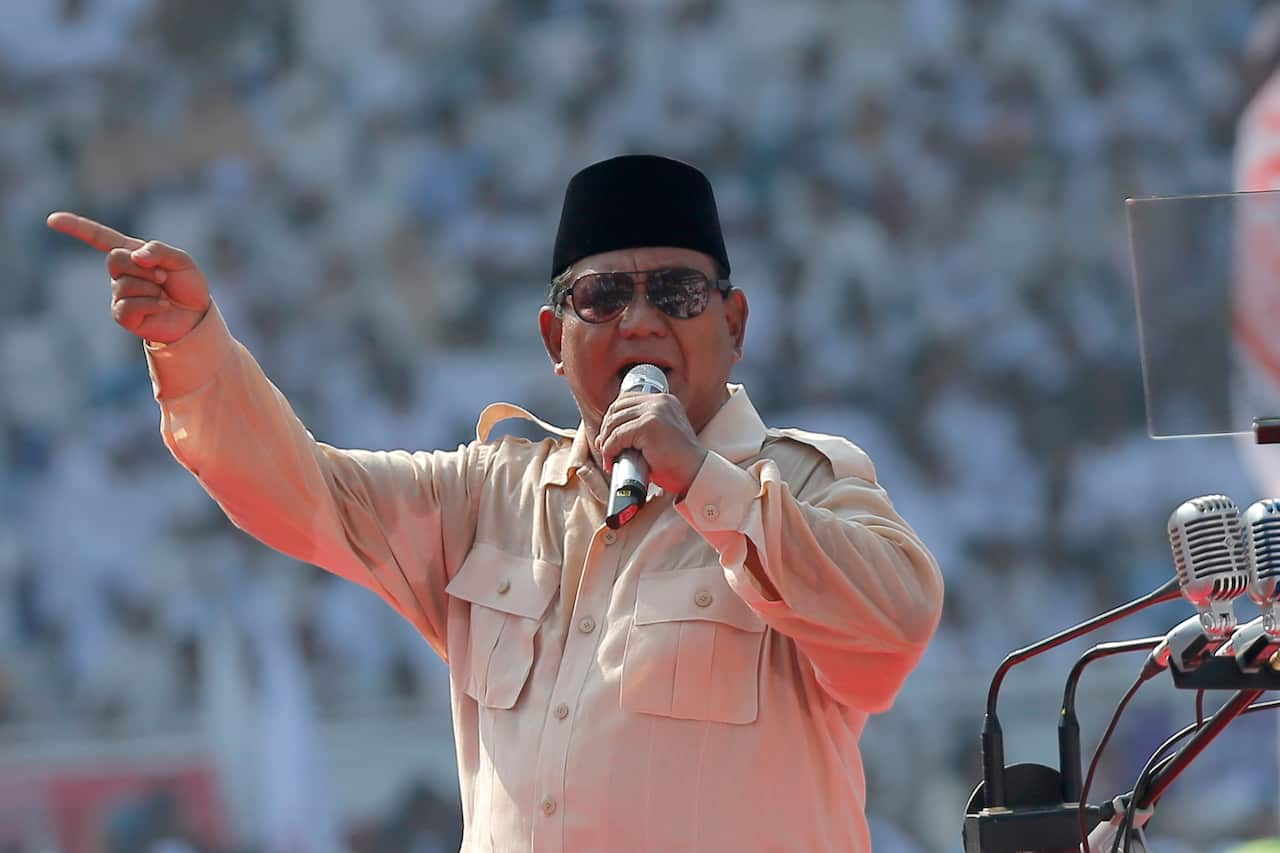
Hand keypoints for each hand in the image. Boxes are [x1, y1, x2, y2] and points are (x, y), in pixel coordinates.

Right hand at [47, 211, 211, 343]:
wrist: (197, 315)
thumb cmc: (187, 285)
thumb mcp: (181, 260)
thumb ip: (158, 251)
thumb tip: (135, 257)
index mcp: (131, 253)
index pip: (99, 237)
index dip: (76, 227)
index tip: (52, 220)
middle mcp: (121, 272)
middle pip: (115, 260)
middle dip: (144, 268)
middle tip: (163, 278)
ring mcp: (119, 294)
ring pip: (124, 285)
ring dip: (151, 289)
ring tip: (164, 294)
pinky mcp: (123, 315)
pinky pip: (128, 306)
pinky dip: (151, 304)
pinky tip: (162, 306)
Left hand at [596, 392, 707, 495]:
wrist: (695, 474)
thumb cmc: (677, 462)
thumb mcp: (658, 437)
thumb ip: (637, 430)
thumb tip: (603, 436)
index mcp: (664, 400)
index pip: (626, 400)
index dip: (612, 418)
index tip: (608, 437)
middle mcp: (660, 401)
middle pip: (617, 408)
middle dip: (606, 430)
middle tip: (604, 449)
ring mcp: (655, 411)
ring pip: (615, 422)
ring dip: (606, 442)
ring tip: (609, 458)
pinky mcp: (649, 425)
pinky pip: (617, 437)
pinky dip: (609, 451)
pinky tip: (611, 462)